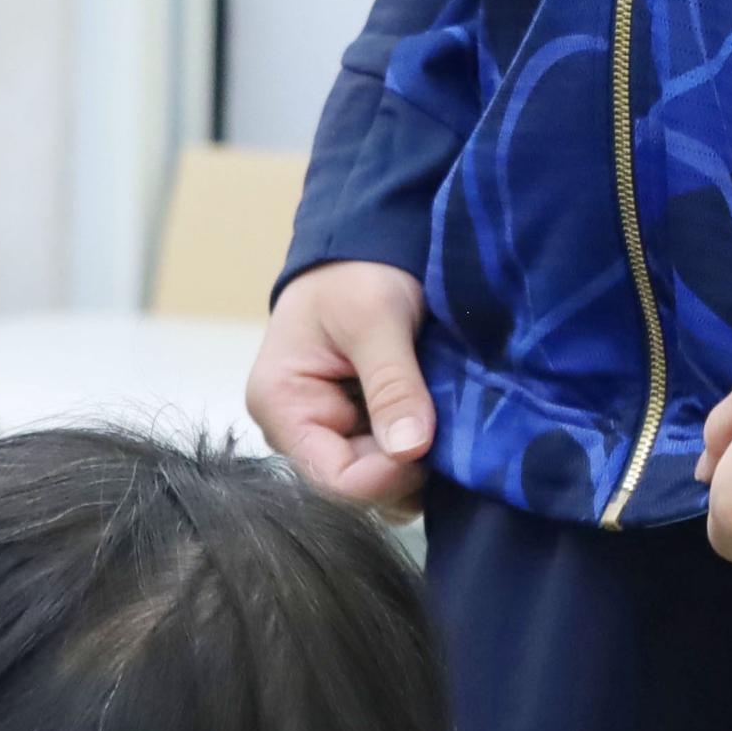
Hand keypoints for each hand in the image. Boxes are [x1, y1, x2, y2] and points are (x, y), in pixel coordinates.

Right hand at [248, 261, 435, 508]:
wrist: (360, 245)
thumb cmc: (355, 273)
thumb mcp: (376, 318)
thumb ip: (392, 385)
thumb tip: (410, 449)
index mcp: (282, 408)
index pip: (332, 479)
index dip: (386, 475)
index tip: (431, 445)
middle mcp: (296, 431)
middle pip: (354, 484)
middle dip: (403, 467)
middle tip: (449, 430)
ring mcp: (326, 431)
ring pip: (375, 477)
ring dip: (414, 459)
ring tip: (444, 421)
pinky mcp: (353, 426)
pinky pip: (387, 458)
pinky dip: (416, 447)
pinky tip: (437, 422)